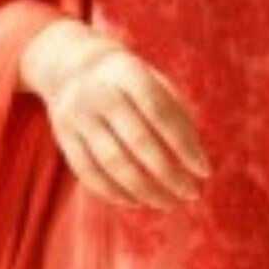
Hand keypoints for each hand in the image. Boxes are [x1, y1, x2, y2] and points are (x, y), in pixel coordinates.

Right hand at [20, 17, 211, 210]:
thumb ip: (177, 116)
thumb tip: (196, 162)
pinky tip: (137, 202)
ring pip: (112, 163)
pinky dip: (114, 193)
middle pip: (138, 141)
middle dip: (168, 174)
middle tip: (191, 194)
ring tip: (168, 203)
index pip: (160, 113)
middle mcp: (100, 93)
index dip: (184, 145)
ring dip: (144, 190)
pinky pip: (89, 173)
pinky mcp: (64, 137)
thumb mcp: (155, 83)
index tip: (204, 171)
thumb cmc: (130, 81)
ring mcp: (77, 116)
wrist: (72, 65)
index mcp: (128, 73)